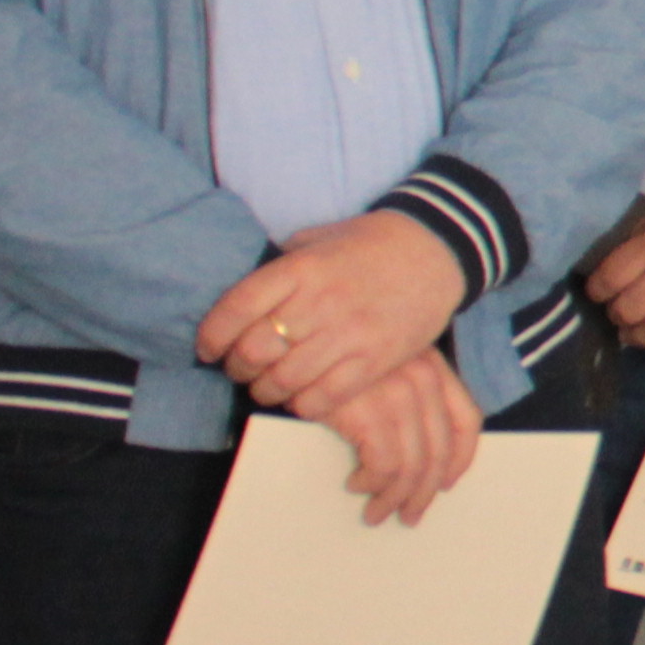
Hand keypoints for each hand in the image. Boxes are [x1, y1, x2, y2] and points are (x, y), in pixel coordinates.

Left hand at [201, 211, 467, 416]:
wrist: (436, 249)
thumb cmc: (369, 243)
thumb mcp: (317, 240)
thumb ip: (281, 265)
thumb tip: (246, 297)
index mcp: (299, 269)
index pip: (235, 310)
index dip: (211, 337)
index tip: (207, 350)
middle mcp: (319, 302)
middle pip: (253, 351)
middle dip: (236, 369)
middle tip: (238, 371)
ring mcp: (349, 334)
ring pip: (284, 380)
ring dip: (265, 391)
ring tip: (266, 388)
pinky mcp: (375, 360)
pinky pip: (324, 396)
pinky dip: (303, 405)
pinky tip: (301, 399)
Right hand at [298, 349, 482, 525]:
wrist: (286, 340)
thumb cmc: (329, 359)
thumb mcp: (378, 370)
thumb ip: (404, 397)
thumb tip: (418, 458)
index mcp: (430, 365)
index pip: (466, 418)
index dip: (461, 458)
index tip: (446, 484)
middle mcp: (421, 377)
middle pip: (439, 449)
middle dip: (424, 490)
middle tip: (410, 515)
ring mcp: (396, 393)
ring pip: (412, 465)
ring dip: (394, 497)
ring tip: (377, 513)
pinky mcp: (368, 410)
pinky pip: (384, 465)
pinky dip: (371, 483)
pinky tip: (355, 485)